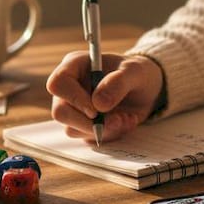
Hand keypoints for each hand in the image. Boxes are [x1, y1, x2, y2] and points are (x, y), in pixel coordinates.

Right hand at [46, 51, 163, 143]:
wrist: (146, 89)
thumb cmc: (137, 72)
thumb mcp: (135, 72)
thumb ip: (118, 83)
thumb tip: (98, 104)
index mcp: (75, 65)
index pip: (58, 83)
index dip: (74, 98)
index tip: (96, 110)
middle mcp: (70, 87)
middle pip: (60, 112)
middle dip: (89, 123)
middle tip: (117, 120)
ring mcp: (74, 108)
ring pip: (73, 129)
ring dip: (104, 129)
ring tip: (126, 117)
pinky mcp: (83, 125)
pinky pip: (88, 138)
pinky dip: (110, 134)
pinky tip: (125, 121)